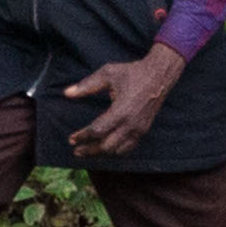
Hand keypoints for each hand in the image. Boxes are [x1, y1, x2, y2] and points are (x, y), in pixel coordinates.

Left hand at [66, 44, 186, 156]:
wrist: (159, 75)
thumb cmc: (132, 73)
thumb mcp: (107, 74)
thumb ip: (86, 86)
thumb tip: (66, 93)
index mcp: (121, 111)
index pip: (97, 131)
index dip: (82, 136)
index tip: (71, 139)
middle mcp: (131, 124)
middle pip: (106, 146)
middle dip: (90, 150)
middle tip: (76, 151)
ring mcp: (139, 129)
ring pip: (117, 151)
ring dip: (101, 153)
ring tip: (88, 151)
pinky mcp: (143, 130)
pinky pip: (128, 148)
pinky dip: (115, 151)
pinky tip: (105, 149)